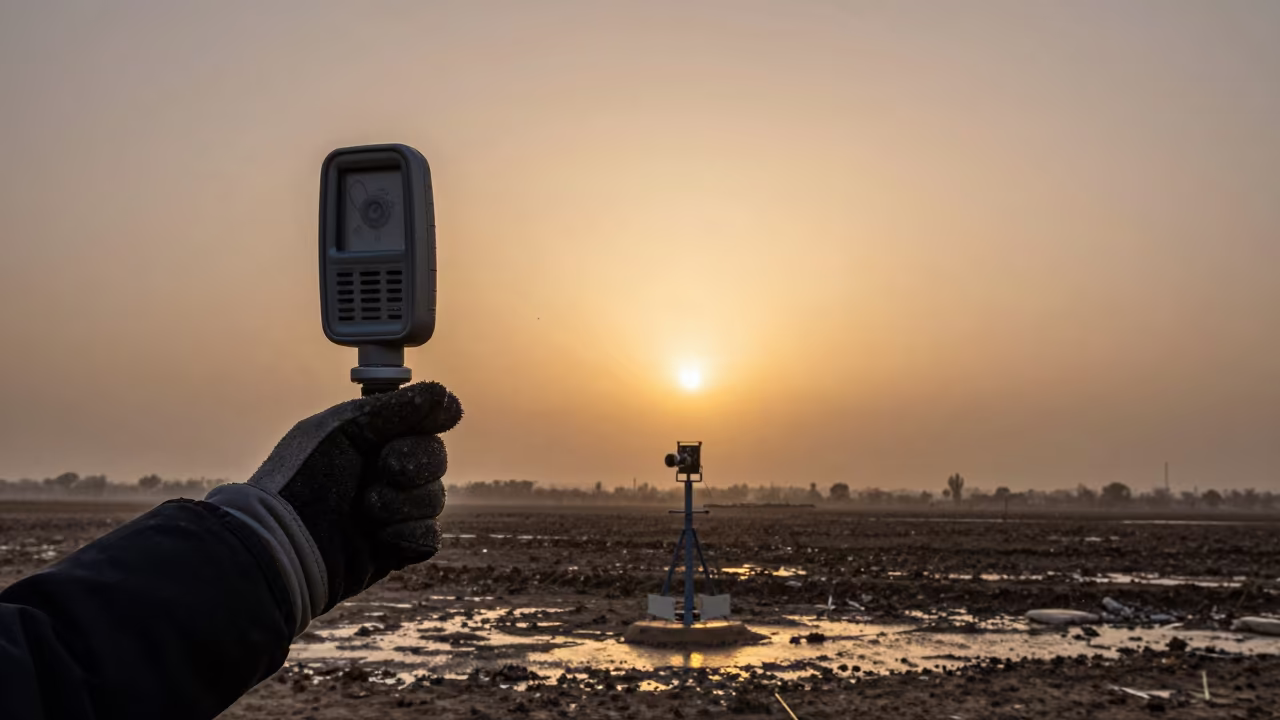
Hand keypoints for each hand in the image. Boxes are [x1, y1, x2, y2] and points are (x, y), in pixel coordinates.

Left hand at [239, 381, 461, 612]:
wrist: (283, 543)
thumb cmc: (301, 479)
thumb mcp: (343, 428)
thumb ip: (395, 408)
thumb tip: (444, 396)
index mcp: (371, 439)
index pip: (424, 422)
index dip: (427, 422)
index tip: (431, 421)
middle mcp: (384, 473)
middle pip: (436, 458)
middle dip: (415, 462)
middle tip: (384, 468)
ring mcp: (392, 511)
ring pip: (435, 498)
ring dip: (404, 502)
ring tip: (368, 509)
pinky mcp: (395, 548)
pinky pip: (429, 537)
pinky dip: (407, 533)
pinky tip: (379, 536)